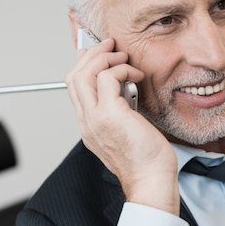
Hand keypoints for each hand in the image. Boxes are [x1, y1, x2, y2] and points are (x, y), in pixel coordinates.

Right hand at [65, 38, 180, 214]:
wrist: (151, 180)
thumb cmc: (145, 159)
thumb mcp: (126, 129)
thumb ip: (119, 108)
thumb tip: (124, 85)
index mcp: (88, 125)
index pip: (74, 87)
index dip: (84, 64)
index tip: (97, 52)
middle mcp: (87, 121)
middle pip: (73, 76)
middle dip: (91, 54)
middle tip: (110, 46)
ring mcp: (95, 119)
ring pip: (83, 74)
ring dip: (105, 58)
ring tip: (123, 58)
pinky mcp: (110, 115)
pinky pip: (108, 78)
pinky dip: (122, 69)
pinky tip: (136, 75)